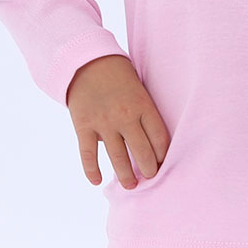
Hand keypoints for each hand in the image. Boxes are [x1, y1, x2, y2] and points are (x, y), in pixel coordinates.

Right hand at [66, 54, 170, 188]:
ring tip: (131, 186)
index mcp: (142, 105)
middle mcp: (125, 116)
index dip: (163, 155)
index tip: (164, 163)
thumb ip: (144, 113)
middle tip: (150, 178)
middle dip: (148, 170)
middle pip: (142, 151)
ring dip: (126, 176)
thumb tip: (151, 143)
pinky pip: (88, 154)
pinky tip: (97, 181)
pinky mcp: (83, 126)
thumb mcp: (140, 89)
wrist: (87, 61)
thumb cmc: (119, 76)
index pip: (159, 138)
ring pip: (118, 157)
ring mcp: (103, 122)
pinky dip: (92, 170)